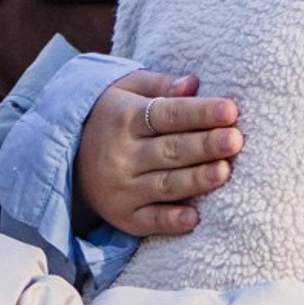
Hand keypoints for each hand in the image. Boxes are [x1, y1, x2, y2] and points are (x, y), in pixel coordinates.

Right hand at [76, 73, 241, 237]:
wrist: (68, 158)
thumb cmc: (114, 118)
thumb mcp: (127, 90)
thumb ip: (161, 85)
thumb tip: (193, 83)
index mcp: (125, 119)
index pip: (168, 115)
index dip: (200, 113)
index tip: (230, 110)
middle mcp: (121, 155)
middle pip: (170, 150)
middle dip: (204, 146)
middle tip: (235, 140)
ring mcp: (122, 188)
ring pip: (165, 184)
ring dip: (195, 180)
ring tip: (224, 171)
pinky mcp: (124, 216)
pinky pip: (149, 221)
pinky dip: (170, 221)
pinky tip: (193, 218)